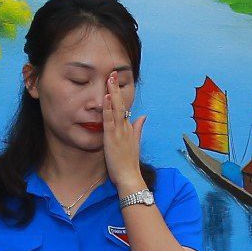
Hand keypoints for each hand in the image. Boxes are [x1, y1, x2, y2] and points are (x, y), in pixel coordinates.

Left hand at [103, 74, 146, 193]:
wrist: (130, 178)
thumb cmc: (129, 164)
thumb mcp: (135, 143)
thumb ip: (138, 128)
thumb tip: (143, 116)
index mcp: (129, 129)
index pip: (124, 108)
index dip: (120, 94)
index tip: (115, 81)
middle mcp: (125, 128)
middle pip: (121, 104)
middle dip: (117, 88)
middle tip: (112, 73)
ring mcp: (120, 132)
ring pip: (116, 109)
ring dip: (113, 93)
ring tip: (109, 79)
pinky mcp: (112, 137)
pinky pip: (110, 120)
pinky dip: (109, 108)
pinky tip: (108, 98)